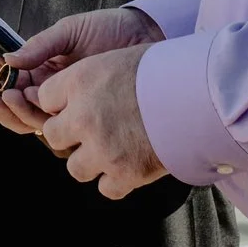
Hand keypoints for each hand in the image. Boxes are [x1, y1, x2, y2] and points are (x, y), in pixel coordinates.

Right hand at [0, 6, 163, 137]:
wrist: (144, 36)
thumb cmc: (108, 29)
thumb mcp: (68, 32)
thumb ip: (39, 47)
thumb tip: (8, 59)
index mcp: (48, 72)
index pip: (17, 85)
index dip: (0, 85)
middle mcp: (56, 93)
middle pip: (22, 108)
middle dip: (3, 103)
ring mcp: (71, 107)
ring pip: (36, 120)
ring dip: (16, 112)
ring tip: (7, 98)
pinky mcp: (87, 118)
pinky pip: (61, 127)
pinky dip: (42, 120)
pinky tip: (33, 109)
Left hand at [31, 44, 168, 199]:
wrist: (201, 94)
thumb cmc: (166, 70)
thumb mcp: (121, 58)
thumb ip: (92, 78)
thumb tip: (80, 93)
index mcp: (80, 81)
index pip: (46, 98)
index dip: (61, 103)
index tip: (75, 105)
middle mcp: (83, 116)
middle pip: (54, 135)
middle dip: (71, 134)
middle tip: (94, 130)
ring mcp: (101, 148)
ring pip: (75, 167)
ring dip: (92, 161)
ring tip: (114, 149)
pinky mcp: (123, 173)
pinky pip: (105, 188)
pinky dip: (117, 181)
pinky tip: (131, 165)